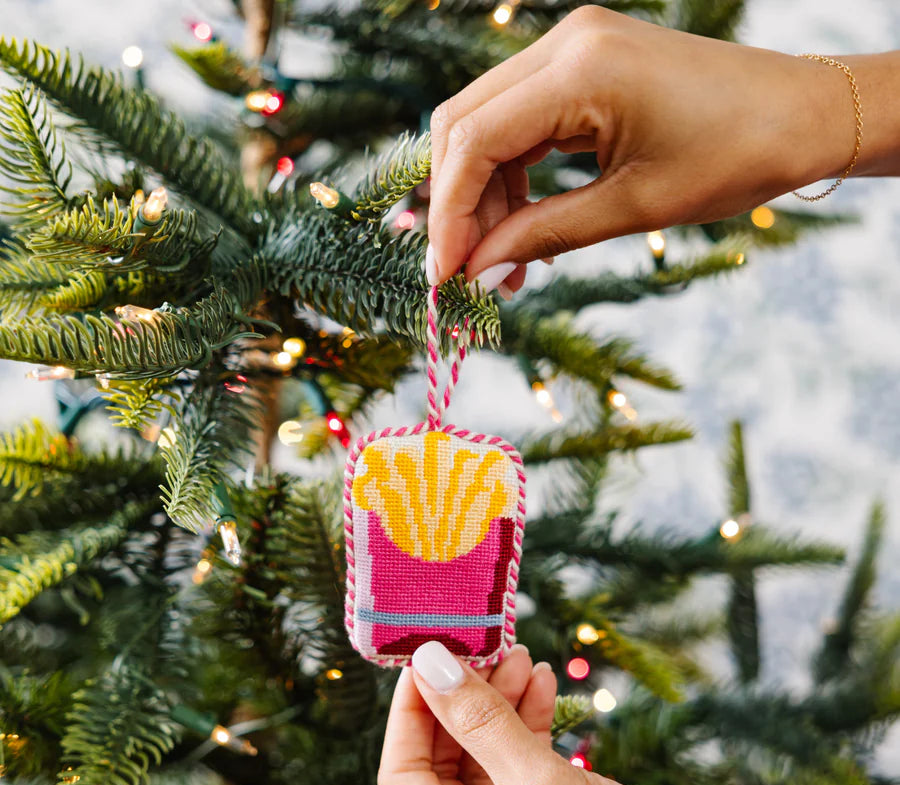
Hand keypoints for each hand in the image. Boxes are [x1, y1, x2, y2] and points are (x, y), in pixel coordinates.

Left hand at [378, 640, 856, 784]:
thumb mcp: (541, 782)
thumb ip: (481, 720)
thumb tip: (429, 662)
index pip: (403, 775)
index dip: (411, 710)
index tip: (427, 653)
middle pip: (446, 768)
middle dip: (464, 704)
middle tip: (484, 647)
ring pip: (489, 769)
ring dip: (501, 711)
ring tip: (523, 656)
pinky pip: (525, 782)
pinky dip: (532, 736)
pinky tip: (546, 688)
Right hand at [426, 6, 863, 289]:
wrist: (802, 115)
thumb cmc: (735, 158)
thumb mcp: (634, 208)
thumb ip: (545, 235)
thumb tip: (477, 270)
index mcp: (580, 70)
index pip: (473, 143)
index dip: (449, 216)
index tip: (444, 278)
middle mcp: (565, 45)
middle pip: (464, 125)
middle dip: (458, 205)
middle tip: (465, 275)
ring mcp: (573, 49)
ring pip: (488, 126)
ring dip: (487, 198)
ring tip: (507, 268)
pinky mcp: (584, 66)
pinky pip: (523, 122)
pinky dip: (515, 178)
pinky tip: (524, 230)